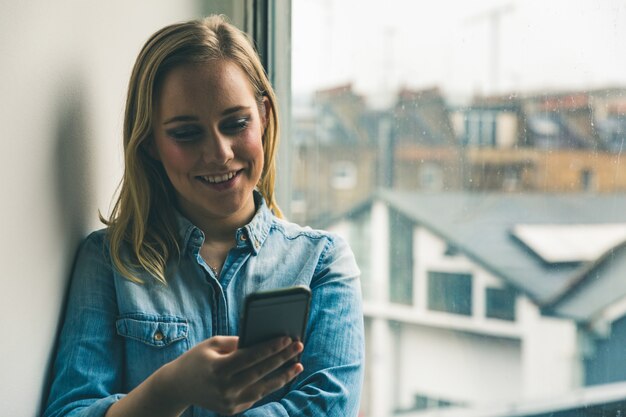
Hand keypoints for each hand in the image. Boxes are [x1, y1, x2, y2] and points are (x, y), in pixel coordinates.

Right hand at [155, 335, 303, 414]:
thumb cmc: (198, 359)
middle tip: (298, 346)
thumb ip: (236, 342)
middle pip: (261, 372)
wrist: (178, 386)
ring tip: (298, 365)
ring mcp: (229, 402)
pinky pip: (256, 395)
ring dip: (283, 376)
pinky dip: (270, 385)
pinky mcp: (232, 409)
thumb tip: (263, 340)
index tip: (287, 339)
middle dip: (282, 359)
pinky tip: (283, 375)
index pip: (251, 357)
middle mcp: (224, 388)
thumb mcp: (212, 344)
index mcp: (218, 368)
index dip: (271, 348)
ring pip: (263, 388)